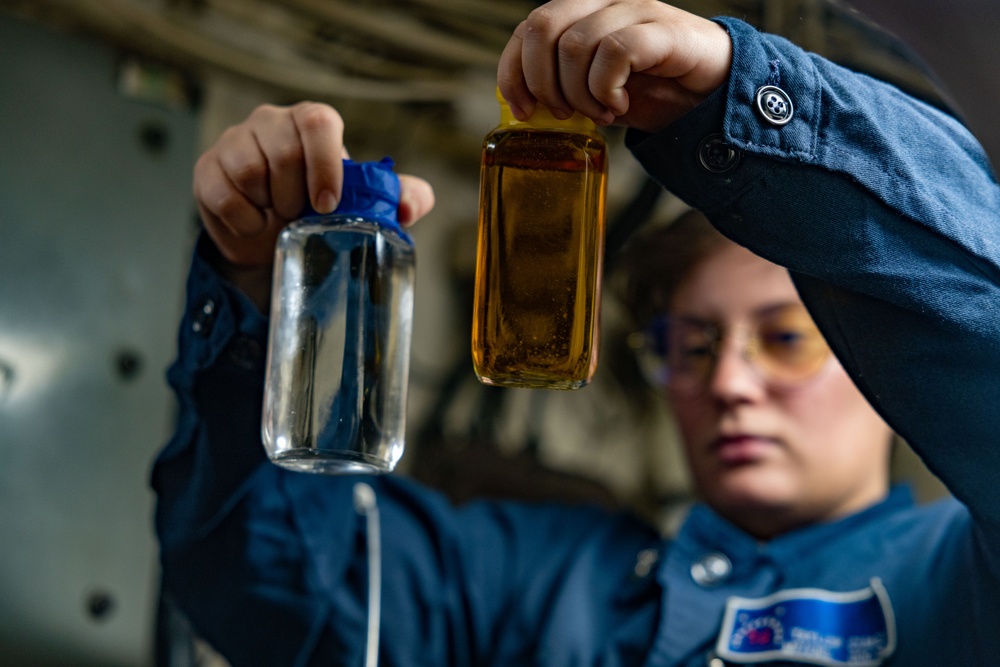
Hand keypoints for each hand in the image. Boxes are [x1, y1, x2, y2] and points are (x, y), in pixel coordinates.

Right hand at [192, 102, 434, 308]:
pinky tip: (254, 225)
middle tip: (300, 216)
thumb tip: (408, 207)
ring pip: (249, 169)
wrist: (274, 240)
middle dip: (294, 196)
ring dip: (269, 206)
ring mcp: (235, 141)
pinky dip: (242, 220)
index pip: (318, 122)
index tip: (327, 204)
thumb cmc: (323, 211)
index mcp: (313, 124)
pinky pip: (221, 192)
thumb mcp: (369, 206)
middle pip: (282, 149)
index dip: (323, 163)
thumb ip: (403, 198)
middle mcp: (272, 122)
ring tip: (278, 217)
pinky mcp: (207, 168)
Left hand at [498, 0, 732, 132]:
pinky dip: (607, 88)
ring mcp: (634, 13)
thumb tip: (528, 108)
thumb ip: (564, 91)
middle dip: (543, 82)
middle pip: (542, 27)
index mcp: (582, 18)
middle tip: (565, 114)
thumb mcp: (597, 95)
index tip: (523, 111)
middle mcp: (604, 6)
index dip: (513, 71)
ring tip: (603, 113)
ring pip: (576, 44)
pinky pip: (616, 51)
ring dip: (581, 94)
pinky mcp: (663, 31)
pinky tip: (620, 106)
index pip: (527, 29)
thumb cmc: (655, 92)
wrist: (714, 95)